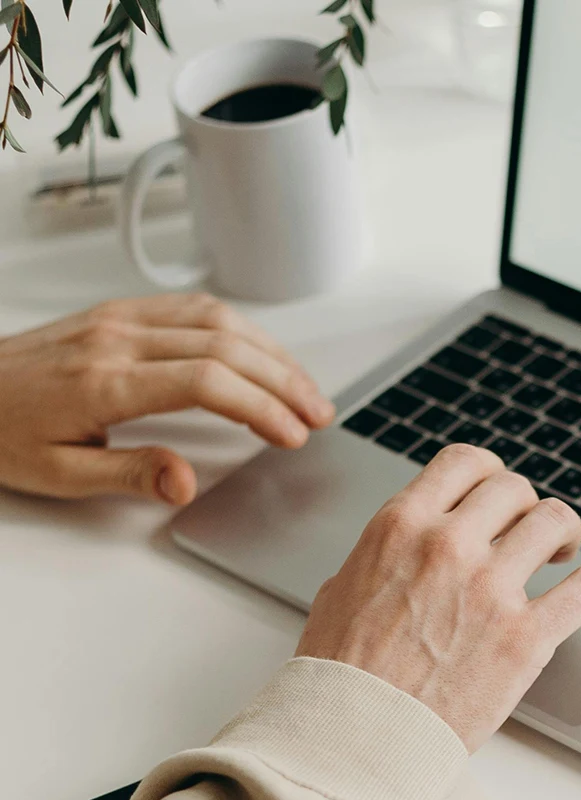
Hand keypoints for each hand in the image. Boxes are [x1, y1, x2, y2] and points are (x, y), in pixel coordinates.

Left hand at [0, 293, 333, 505]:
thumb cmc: (2, 433)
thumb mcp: (59, 474)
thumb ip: (130, 474)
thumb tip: (186, 481)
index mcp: (106, 381)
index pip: (207, 381)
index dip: (261, 408)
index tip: (292, 436)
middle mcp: (117, 339)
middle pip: (225, 345)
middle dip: (283, 380)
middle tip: (318, 414)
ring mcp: (118, 319)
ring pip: (216, 319)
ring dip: (270, 352)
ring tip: (304, 387)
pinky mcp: (117, 313)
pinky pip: (192, 308)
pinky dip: (240, 330)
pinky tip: (261, 354)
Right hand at [295, 445, 580, 749]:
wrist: (357, 733)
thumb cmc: (342, 673)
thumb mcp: (344, 587)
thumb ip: (387, 555)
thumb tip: (408, 549)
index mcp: (402, 526)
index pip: (465, 463)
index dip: (491, 475)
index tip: (500, 496)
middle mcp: (450, 546)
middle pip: (516, 489)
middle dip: (526, 508)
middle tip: (528, 533)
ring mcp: (491, 590)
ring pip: (555, 522)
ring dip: (563, 533)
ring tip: (561, 554)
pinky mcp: (525, 639)